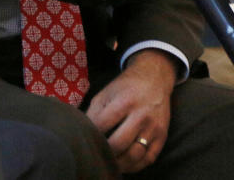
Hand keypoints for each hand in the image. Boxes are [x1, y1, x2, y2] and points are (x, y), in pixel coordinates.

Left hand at [85, 49, 176, 173]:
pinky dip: (135, 166)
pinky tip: (124, 165)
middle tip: (95, 155)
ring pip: (134, 155)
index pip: (102, 125)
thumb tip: (82, 131)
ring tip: (108, 164)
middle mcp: (141, 116)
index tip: (84, 139)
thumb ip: (94, 112)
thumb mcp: (105, 93)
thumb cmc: (124, 87)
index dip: (90, 134)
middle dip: (104, 152)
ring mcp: (153, 128)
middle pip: (118, 144)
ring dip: (119, 164)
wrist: (154, 80)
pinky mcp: (162, 137)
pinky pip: (149, 159)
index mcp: (124, 102)